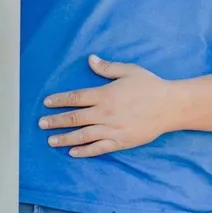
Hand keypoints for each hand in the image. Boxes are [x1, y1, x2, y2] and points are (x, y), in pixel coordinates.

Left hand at [40, 56, 171, 157]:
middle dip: (56, 121)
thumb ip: (107, 67)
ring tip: (51, 140)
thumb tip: (90, 59)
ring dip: (65, 138)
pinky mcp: (121, 141)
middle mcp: (105, 113)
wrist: (170, 106)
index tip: (47, 103)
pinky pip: (99, 148)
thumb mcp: (129, 71)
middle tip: (41, 123)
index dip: (60, 100)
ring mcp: (112, 129)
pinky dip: (84, 151)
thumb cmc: (151, 86)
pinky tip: (73, 152)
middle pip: (75, 118)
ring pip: (83, 135)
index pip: (76, 97)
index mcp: (105, 94)